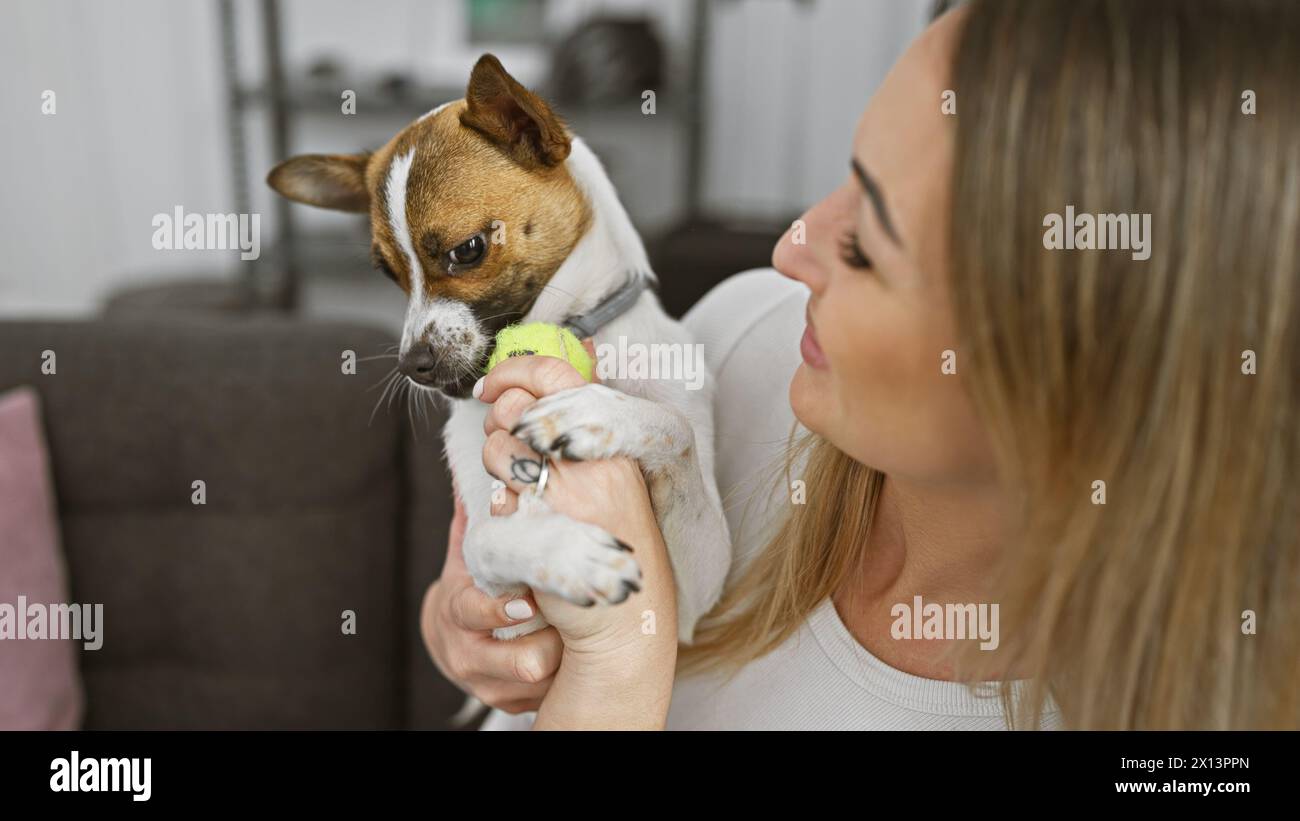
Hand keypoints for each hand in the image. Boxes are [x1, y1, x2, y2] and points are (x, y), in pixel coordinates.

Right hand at [419, 484, 562, 713]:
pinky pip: (547, 696)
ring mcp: (493, 685)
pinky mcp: (513, 704)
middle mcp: (470, 655)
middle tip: (575, 621)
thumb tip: (483, 468)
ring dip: (566, 658)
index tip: (527, 602)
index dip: (500, 609)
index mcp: (459, 614)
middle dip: (551, 641)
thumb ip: (476, 517)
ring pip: (540, 681)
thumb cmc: (469, 588)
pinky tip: (578, 656)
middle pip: (518, 660)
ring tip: (583, 635)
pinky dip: (566, 677)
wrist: (452, 643)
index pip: (474, 613)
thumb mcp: (466, 555)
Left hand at [476, 346, 678, 727]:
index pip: (555, 374)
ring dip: (496, 469)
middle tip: (509, 447)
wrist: (624, 620)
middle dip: (498, 424)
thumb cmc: (615, 539)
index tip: (490, 387)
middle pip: (515, 409)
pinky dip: (501, 516)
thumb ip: (593, 413)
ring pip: (498, 452)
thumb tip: (588, 347)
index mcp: (613, 440)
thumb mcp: (617, 468)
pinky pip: (495, 503)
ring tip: (521, 492)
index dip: (512, 372)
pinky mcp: (540, 532)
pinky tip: (525, 530)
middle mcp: (592, 462)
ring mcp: (566, 496)